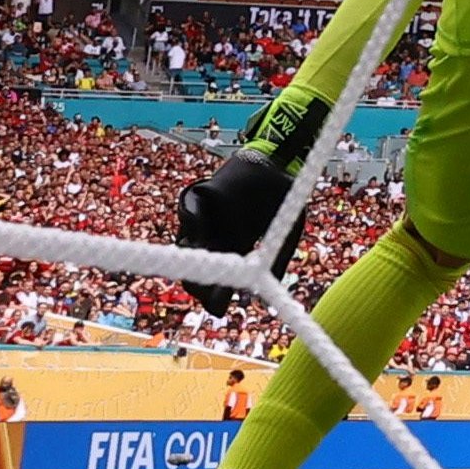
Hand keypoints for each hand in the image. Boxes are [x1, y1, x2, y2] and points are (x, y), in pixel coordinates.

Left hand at [173, 150, 306, 312]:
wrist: (276, 162)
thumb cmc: (281, 194)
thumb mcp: (286, 231)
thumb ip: (278, 260)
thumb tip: (269, 290)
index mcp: (235, 247)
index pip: (216, 280)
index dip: (213, 297)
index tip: (218, 307)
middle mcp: (215, 237)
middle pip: (193, 270)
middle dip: (194, 283)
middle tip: (205, 287)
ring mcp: (205, 220)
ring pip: (183, 244)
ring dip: (188, 254)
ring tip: (199, 257)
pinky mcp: (199, 198)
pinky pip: (187, 210)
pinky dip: (190, 218)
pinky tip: (197, 230)